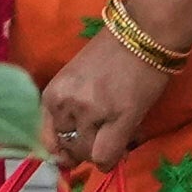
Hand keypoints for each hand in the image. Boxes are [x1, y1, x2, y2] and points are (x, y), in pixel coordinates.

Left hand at [42, 26, 182, 167]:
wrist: (146, 32)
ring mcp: (91, 112)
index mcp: (52, 94)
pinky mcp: (119, 119)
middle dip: (84, 147)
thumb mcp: (76, 80)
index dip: (62, 147)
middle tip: (103, 133)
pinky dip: (111, 160)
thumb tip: (64, 154)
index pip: (46, 140)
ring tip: (115, 132)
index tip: (77, 143)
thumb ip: (67, 110)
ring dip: (100, 150)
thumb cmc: (112, 52)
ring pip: (87, 154)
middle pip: (68, 148)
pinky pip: (105, 156)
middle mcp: (66, 104)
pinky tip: (120, 149)